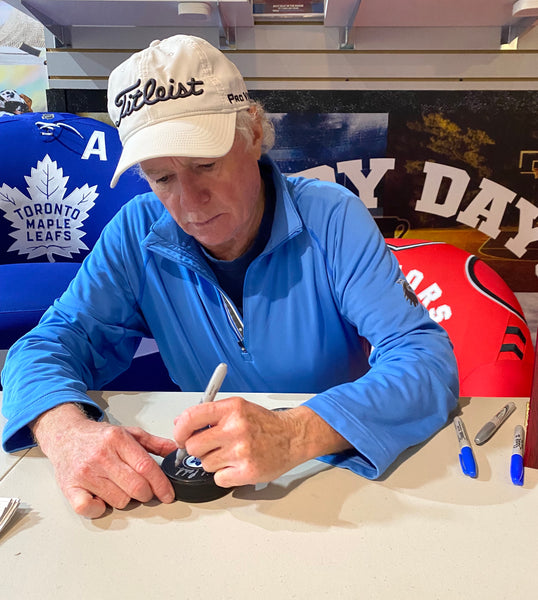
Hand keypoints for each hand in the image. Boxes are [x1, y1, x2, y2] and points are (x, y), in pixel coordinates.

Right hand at [32, 403, 176, 518]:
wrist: (66, 436)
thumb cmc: (99, 437)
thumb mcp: (129, 433)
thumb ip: (154, 443)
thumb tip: (176, 451)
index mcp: (117, 440)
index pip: (146, 467)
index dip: (161, 484)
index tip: (168, 494)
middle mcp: (101, 456)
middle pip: (135, 486)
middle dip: (147, 494)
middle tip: (146, 491)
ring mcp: (85, 473)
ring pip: (118, 499)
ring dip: (125, 499)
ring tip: (120, 487)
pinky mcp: (70, 488)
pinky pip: (89, 509)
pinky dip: (99, 508)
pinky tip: (102, 499)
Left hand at [173, 397, 350, 487]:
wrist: (292, 437)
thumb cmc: (264, 423)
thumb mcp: (238, 408)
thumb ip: (210, 414)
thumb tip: (180, 423)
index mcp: (232, 409)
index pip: (191, 417)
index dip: (179, 430)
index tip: (180, 436)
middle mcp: (236, 428)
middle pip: (193, 446)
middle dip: (198, 449)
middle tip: (211, 447)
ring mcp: (242, 451)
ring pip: (205, 464)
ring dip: (214, 462)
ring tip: (231, 454)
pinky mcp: (248, 471)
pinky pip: (218, 478)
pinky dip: (225, 475)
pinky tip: (237, 465)